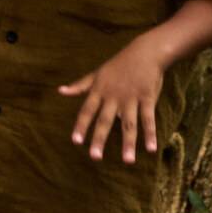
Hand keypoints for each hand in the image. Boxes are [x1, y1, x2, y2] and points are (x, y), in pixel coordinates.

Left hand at [58, 33, 164, 162]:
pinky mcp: (147, 98)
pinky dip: (150, 134)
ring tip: (128, 161)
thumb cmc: (119, 64)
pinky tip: (151, 149)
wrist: (145, 52)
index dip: (81, 126)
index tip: (76, 141)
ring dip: (128, 143)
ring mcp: (131, 98)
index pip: (87, 111)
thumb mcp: (97, 73)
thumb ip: (80, 86)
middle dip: (99, 139)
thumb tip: (60, 91)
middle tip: (95, 157)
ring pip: (128, 124)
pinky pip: (148, 118)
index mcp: (100, 91)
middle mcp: (113, 96)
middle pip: (105, 120)